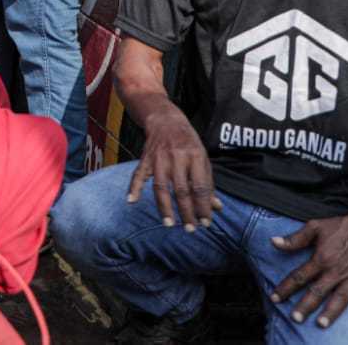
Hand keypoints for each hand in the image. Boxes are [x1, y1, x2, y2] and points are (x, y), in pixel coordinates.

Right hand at [127, 111, 221, 230]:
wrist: (165, 119)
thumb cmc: (188, 142)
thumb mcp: (203, 159)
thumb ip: (208, 183)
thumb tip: (216, 208)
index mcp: (195, 156)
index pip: (200, 187)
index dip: (203, 206)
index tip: (205, 223)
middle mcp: (177, 157)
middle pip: (181, 190)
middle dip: (187, 212)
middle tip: (191, 229)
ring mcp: (159, 157)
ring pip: (161, 187)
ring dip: (165, 207)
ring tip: (169, 224)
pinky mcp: (145, 158)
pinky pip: (138, 174)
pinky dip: (134, 187)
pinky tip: (131, 201)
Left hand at [269, 209, 347, 331]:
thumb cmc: (342, 226)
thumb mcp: (316, 227)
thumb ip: (295, 238)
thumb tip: (273, 242)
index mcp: (321, 259)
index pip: (299, 277)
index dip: (285, 288)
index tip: (274, 298)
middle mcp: (336, 272)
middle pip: (317, 292)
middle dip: (305, 306)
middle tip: (295, 319)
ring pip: (339, 300)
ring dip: (331, 313)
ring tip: (321, 324)